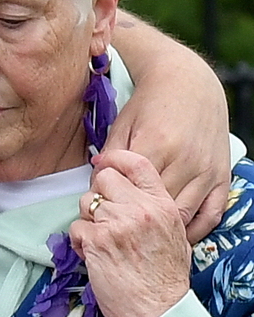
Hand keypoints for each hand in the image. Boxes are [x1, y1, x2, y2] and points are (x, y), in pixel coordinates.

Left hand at [69, 149, 191, 316]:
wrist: (157, 310)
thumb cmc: (165, 278)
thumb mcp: (173, 234)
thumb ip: (153, 208)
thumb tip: (129, 192)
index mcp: (162, 204)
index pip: (137, 162)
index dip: (115, 158)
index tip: (104, 163)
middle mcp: (140, 209)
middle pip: (104, 179)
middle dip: (99, 193)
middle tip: (103, 216)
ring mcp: (117, 224)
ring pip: (86, 201)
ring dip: (88, 219)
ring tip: (102, 241)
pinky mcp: (96, 240)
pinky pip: (76, 227)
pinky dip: (80, 240)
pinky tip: (94, 254)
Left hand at [107, 16, 229, 242]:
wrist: (188, 82)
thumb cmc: (149, 103)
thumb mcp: (122, 124)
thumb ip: (110, 156)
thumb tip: (94, 185)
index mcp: (155, 146)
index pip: (129, 190)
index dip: (113, 204)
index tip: (104, 210)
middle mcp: (184, 160)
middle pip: (155, 208)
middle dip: (135, 220)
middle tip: (121, 225)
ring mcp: (206, 170)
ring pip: (182, 215)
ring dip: (163, 230)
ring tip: (144, 234)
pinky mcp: (223, 176)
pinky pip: (212, 214)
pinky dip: (195, 230)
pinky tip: (177, 234)